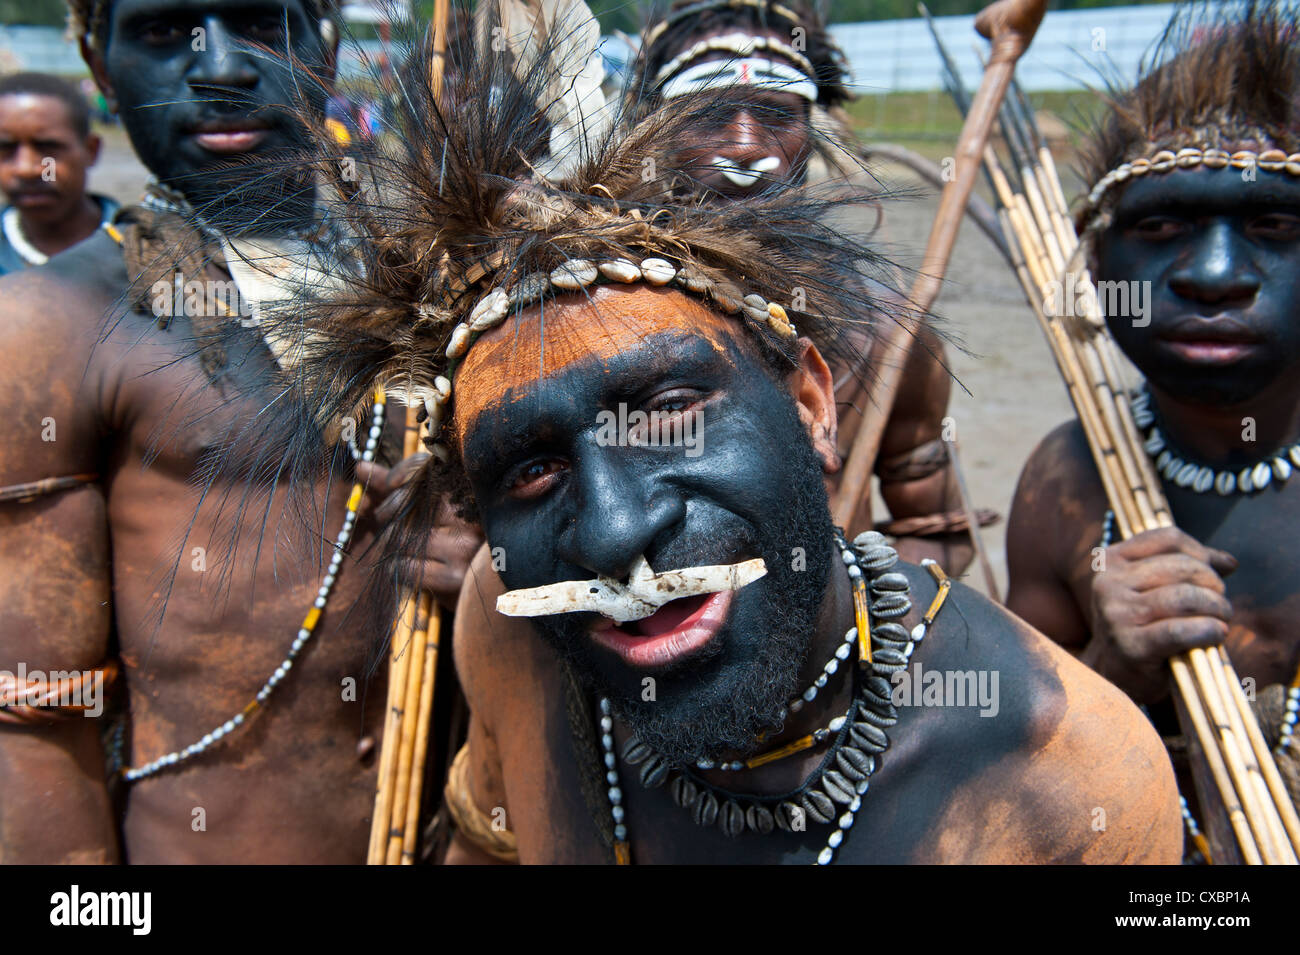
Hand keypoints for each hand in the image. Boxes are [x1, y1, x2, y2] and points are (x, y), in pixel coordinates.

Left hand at [355, 455, 484, 608]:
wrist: (489, 587)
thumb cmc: (453, 539)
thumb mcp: (430, 506)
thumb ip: (395, 486)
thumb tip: (360, 467)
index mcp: (469, 490)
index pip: (421, 470)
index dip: (397, 475)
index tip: (390, 485)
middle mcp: (469, 514)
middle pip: (404, 505)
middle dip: (387, 514)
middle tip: (392, 522)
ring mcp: (463, 546)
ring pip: (400, 538)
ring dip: (391, 545)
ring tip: (405, 547)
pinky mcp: (454, 577)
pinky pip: (403, 567)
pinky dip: (397, 568)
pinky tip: (411, 566)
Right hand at [1084, 526, 1236, 703]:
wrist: (1117, 673)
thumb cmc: (1142, 625)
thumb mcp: (1155, 588)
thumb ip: (1187, 569)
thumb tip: (1228, 562)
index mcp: (1110, 560)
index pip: (1168, 538)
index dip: (1201, 552)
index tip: (1214, 572)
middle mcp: (1108, 583)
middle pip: (1181, 567)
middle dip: (1213, 584)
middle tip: (1221, 604)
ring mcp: (1116, 614)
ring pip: (1185, 597)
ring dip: (1217, 608)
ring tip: (1222, 619)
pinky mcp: (1130, 645)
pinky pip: (1181, 630)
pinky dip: (1208, 631)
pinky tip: (1216, 634)